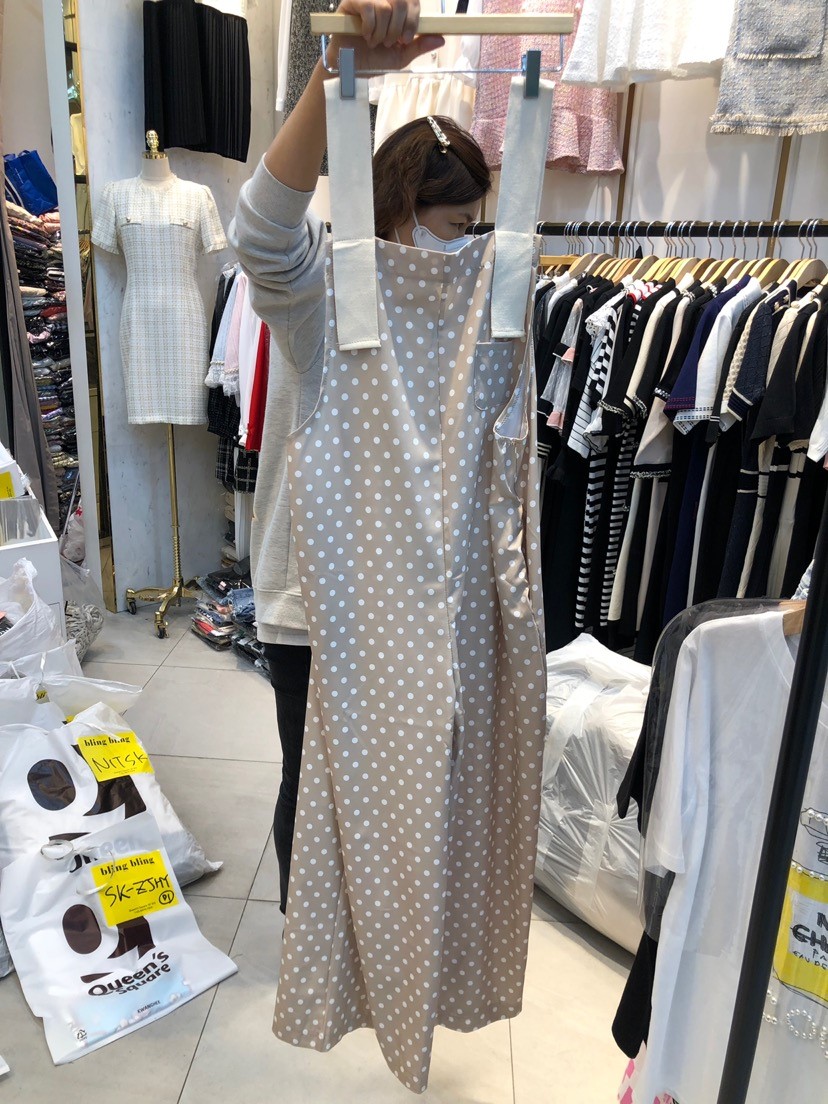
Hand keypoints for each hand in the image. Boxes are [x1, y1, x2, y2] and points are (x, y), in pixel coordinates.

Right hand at [327, 0, 444, 72]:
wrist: (351, 68)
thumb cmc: (374, 60)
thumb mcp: (401, 55)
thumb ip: (419, 46)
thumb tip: (441, 39)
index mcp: (397, 8)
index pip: (412, 1)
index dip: (413, 20)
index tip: (406, 39)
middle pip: (401, 2)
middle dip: (397, 29)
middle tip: (389, 43)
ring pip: (385, 7)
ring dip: (382, 32)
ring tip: (375, 42)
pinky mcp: (352, 1)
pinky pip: (368, 7)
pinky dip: (370, 27)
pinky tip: (365, 36)